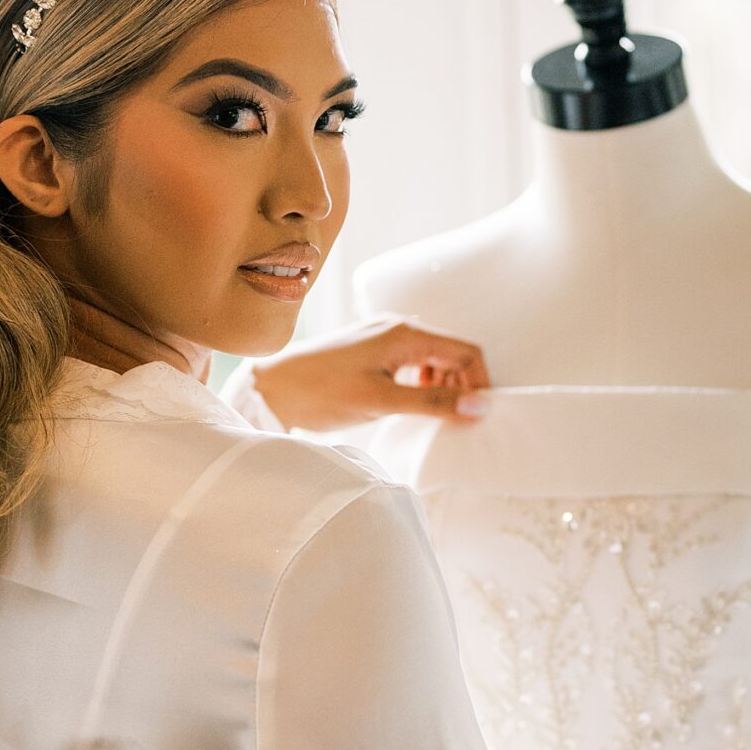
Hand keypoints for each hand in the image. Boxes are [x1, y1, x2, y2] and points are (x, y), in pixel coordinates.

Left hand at [248, 315, 491, 433]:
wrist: (269, 389)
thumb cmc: (320, 392)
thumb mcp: (381, 401)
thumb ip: (433, 403)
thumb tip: (481, 406)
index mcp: (405, 334)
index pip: (466, 352)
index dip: (480, 383)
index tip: (478, 416)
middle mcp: (397, 328)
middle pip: (452, 354)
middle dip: (462, 386)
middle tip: (455, 421)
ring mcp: (383, 338)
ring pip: (433, 359)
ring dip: (443, 387)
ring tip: (433, 416)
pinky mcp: (370, 352)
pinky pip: (411, 363)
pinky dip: (422, 384)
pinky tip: (411, 405)